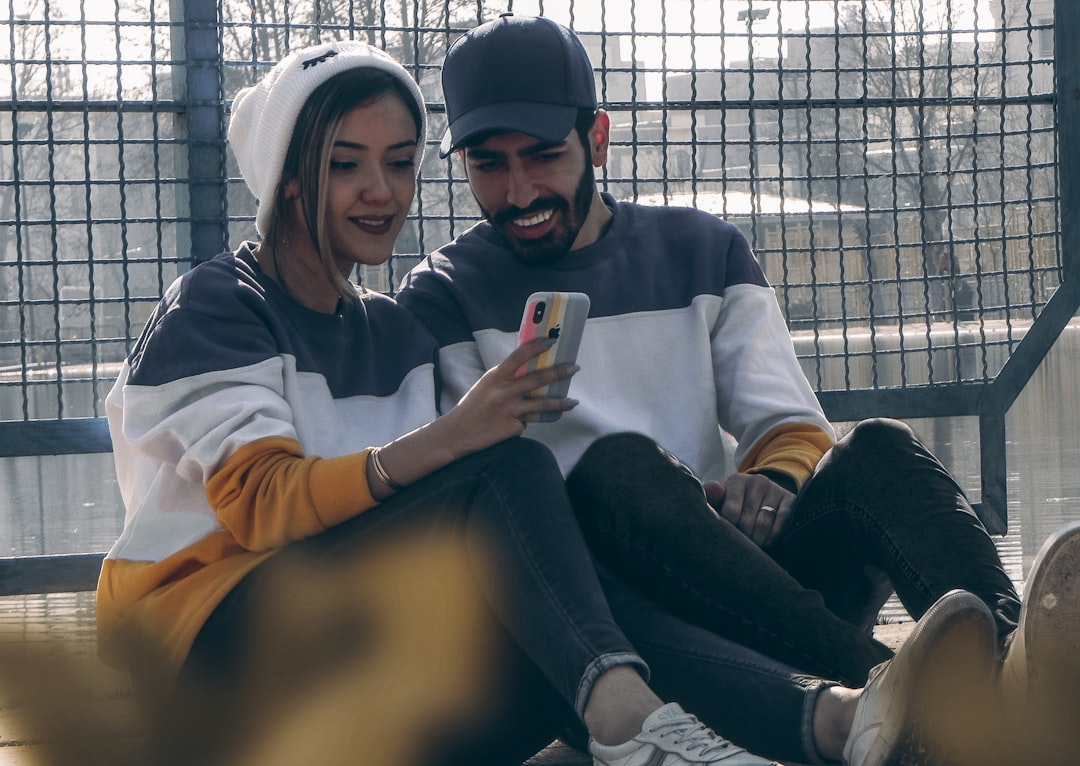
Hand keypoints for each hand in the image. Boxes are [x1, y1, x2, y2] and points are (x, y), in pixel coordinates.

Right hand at [442, 337, 578, 453]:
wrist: (455, 434)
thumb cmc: (473, 407)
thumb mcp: (486, 386)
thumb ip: (506, 379)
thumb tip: (532, 372)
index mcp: (495, 376)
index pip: (519, 356)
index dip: (537, 346)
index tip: (552, 340)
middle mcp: (503, 391)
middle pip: (538, 379)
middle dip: (559, 372)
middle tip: (574, 367)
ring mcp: (509, 410)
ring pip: (542, 404)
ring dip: (561, 402)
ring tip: (573, 402)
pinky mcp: (513, 427)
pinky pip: (528, 422)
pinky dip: (529, 422)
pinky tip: (521, 424)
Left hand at [706, 473, 793, 547]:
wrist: (764, 496)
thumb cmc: (736, 504)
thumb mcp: (722, 501)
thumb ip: (712, 498)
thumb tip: (709, 490)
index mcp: (737, 481)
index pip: (731, 511)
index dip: (729, 529)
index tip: (728, 536)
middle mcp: (757, 481)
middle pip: (747, 520)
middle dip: (743, 537)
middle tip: (740, 546)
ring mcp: (775, 489)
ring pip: (764, 523)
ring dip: (758, 539)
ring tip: (753, 545)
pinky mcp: (790, 500)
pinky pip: (782, 522)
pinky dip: (773, 536)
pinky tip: (767, 540)